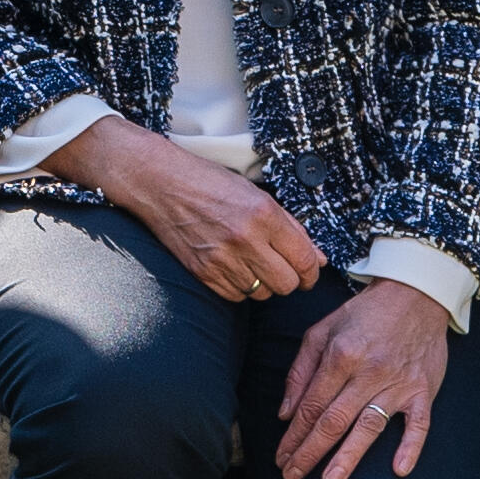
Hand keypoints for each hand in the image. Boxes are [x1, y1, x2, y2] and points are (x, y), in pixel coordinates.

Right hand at [46, 120, 327, 307]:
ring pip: (261, 293)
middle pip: (286, 284)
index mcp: (264, 214)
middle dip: (290, 281)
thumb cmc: (210, 183)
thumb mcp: (257, 195)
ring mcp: (221, 257)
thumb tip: (319, 258)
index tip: (308, 273)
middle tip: (283, 271)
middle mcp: (245, 238)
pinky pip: (235, 296)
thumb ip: (292, 227)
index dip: (312, 272)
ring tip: (252, 263)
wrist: (161, 182)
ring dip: (262, 284)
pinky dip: (239, 287)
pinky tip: (234, 268)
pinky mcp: (202, 271)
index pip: (304, 260)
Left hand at [274, 279, 454, 478]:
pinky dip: (410, 446)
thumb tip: (286, 413)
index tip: (280, 457)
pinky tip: (398, 470)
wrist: (416, 295)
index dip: (293, 435)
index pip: (311, 405)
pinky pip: (419, 424)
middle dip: (309, 452)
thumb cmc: (365, 315)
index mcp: (341, 356)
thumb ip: (301, 370)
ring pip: (369, 426)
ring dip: (349, 456)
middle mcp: (368, 372)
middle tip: (291, 477)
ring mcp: (398, 383)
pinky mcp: (423, 390)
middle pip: (334, 420)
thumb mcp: (323, 330)